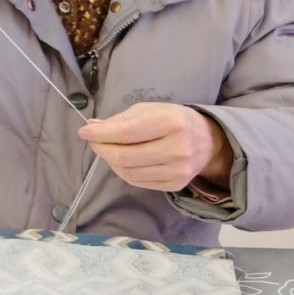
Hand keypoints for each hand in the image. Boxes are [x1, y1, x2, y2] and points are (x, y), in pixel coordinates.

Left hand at [78, 99, 223, 195]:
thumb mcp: (151, 110)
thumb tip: (91, 127)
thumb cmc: (175, 120)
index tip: (84, 132)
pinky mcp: (175, 185)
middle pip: (125, 156)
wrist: (209, 141)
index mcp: (172, 122)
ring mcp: (177, 170)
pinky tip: (124, 161)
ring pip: (129, 172)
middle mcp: (177, 148)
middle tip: (94, 142)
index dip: (101, 134)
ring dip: (111, 162)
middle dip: (103, 149)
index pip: (127, 133)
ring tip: (110, 150)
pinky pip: (138, 181)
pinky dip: (124, 172)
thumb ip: (121, 119)